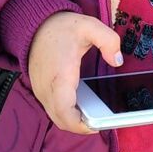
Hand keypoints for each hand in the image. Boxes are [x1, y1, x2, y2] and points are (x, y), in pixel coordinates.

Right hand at [28, 11, 122, 133]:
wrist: (34, 25)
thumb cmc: (61, 27)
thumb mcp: (89, 26)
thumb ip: (108, 40)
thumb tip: (117, 60)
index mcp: (60, 76)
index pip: (66, 113)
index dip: (81, 126)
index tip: (97, 124)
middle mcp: (48, 88)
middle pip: (62, 121)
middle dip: (81, 126)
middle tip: (101, 119)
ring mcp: (41, 91)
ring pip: (56, 117)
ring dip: (73, 120)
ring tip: (94, 113)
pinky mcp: (40, 90)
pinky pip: (52, 109)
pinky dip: (66, 113)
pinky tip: (82, 105)